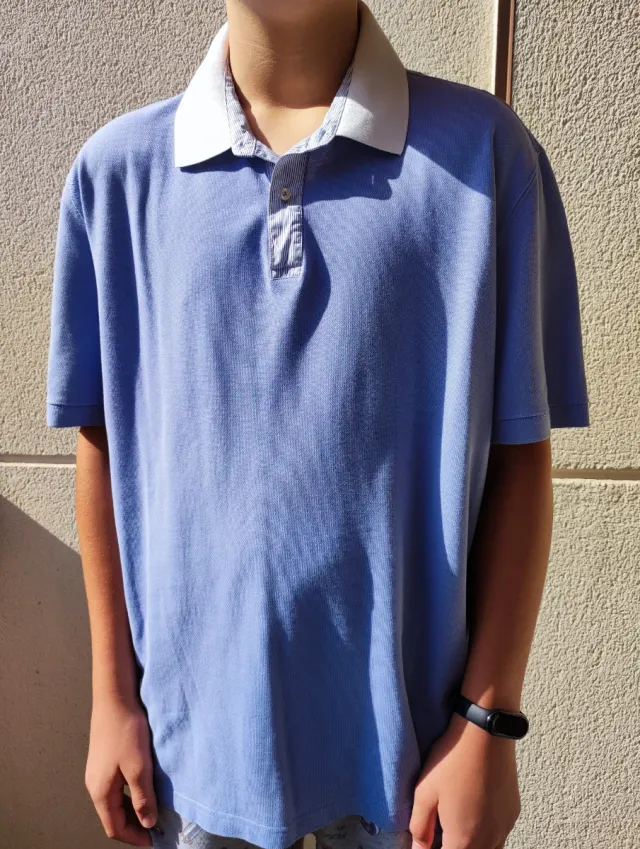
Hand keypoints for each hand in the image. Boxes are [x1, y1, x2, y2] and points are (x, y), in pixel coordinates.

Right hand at [85, 695, 157, 845]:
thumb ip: (143, 798)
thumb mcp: (139, 767)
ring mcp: (97, 772)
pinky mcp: (103, 759)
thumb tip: (147, 823)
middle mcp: (94, 785)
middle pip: (113, 817)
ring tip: (153, 809)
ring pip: (114, 802)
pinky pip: (115, 787)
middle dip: (134, 825)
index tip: (155, 840)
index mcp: (101, 792)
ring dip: (132, 809)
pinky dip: (129, 795)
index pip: (115, 828)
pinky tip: (143, 787)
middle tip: (157, 826)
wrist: (114, 698)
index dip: (135, 837)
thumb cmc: (125, 731)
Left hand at [408, 712, 520, 848]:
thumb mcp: (424, 792)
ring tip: (454, 825)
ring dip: (470, 844)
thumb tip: (419, 848)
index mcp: (465, 840)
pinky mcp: (513, 812)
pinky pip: (499, 835)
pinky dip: (485, 835)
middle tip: (439, 834)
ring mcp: (504, 826)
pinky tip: (473, 813)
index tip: (426, 841)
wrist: (485, 732)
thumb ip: (420, 827)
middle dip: (453, 847)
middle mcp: (489, 839)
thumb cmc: (452, 759)